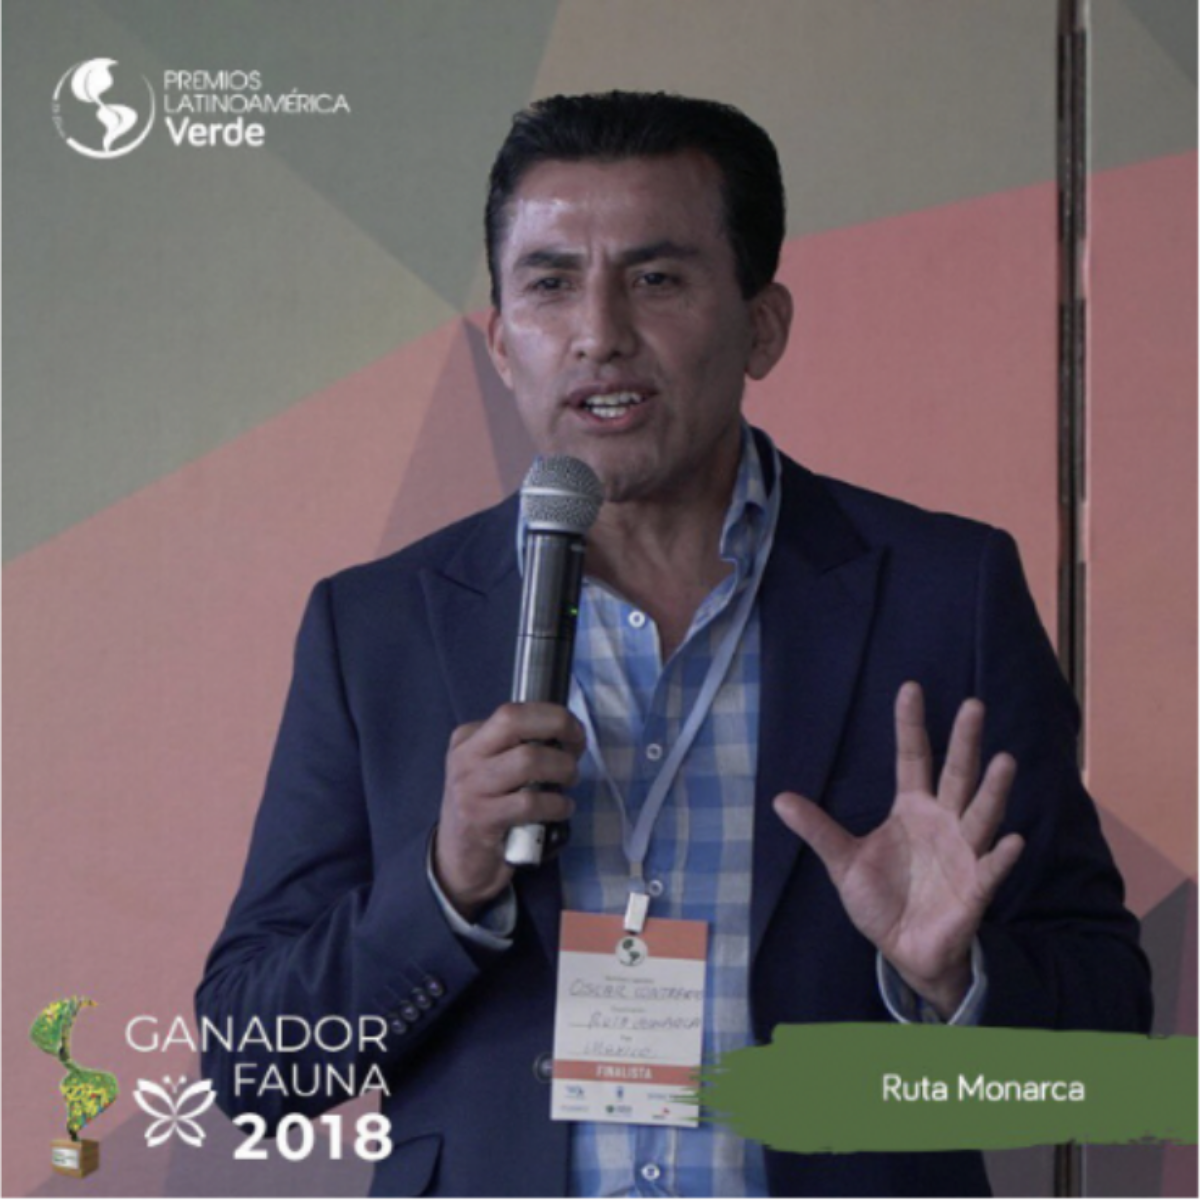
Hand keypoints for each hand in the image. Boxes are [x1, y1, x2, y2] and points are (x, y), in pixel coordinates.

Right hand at [434, 702, 584, 919]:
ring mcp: (470, 788)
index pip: (513, 711)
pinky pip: (531, 802)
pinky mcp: (481, 819)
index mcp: (468, 739)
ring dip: (562, 769)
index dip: (552, 716)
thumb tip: (566, 734)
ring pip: (528, 760)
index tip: (574, 732)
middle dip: (558, 727)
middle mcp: (465, 758)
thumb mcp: (490, 770)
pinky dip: (557, 804)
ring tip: (569, 782)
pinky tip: (562, 808)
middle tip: (576, 750)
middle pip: (514, 721)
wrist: (459, 861)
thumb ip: (517, 748)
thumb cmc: (486, 809)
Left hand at [773, 682, 1023, 1018]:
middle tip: (973, 705)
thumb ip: (818, 830)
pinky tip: (1012, 840)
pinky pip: (991, 869)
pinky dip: (1001, 856)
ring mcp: (964, 853)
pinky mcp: (975, 889)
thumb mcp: (843, 862)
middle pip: (956, 774)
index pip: (913, 757)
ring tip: (1005, 761)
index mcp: (911, 809)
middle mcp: (943, 822)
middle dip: (965, 742)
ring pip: (981, 814)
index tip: (911, 688)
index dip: (911, 725)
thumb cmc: (879, 900)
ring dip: (993, 790)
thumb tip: (778, 799)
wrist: (904, 949)